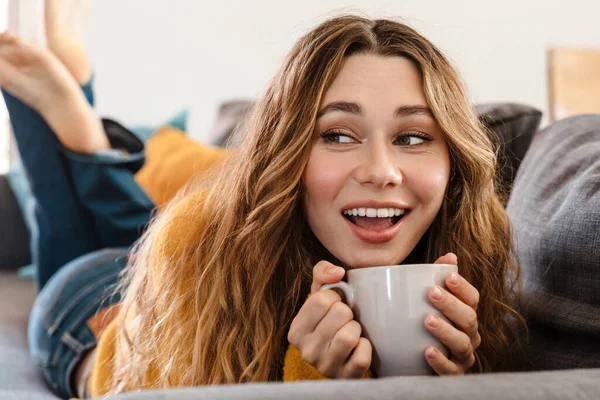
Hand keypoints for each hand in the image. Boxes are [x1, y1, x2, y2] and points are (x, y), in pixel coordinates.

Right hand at [287, 261, 371, 378]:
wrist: (346, 355)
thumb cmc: (332, 319)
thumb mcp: (322, 293)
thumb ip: (323, 272)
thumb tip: (337, 272)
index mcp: (296, 331)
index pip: (320, 300)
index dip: (336, 297)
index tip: (336, 304)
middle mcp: (306, 352)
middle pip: (339, 314)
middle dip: (348, 312)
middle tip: (346, 319)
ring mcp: (325, 368)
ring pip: (349, 336)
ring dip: (357, 329)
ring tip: (352, 331)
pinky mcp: (345, 378)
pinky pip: (361, 357)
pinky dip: (366, 348)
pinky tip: (359, 347)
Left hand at [424, 253, 480, 374]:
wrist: (411, 360)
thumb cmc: (422, 325)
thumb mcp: (425, 301)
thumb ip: (434, 278)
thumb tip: (449, 255)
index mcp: (465, 314)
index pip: (472, 299)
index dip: (462, 287)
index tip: (447, 276)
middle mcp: (469, 334)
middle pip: (469, 319)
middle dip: (451, 305)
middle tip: (432, 293)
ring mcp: (463, 356)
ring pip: (462, 344)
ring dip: (446, 331)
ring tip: (427, 320)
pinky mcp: (452, 374)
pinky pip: (450, 370)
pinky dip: (440, 361)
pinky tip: (428, 351)